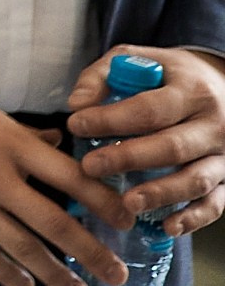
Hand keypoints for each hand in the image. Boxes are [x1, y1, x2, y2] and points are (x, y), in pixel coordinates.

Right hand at [0, 76, 126, 285]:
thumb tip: (59, 144)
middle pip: (54, 222)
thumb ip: (24, 135)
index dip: (102, 201)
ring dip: (57, 273)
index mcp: (8, 143)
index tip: (125, 220)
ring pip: (23, 247)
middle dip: (92, 251)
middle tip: (118, 273)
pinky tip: (26, 284)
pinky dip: (8, 274)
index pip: (70, 177)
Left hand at [68, 45, 224, 233]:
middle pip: (171, 147)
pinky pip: (216, 203)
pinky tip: (167, 226)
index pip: (149, 109)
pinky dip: (193, 218)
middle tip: (90, 167)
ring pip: (195, 179)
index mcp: (191, 91)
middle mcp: (214, 124)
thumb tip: (77, 104)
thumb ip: (103, 76)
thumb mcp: (138, 60)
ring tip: (126, 203)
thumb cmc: (170, 76)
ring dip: (160, 194)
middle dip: (128, 159)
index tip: (76, 125)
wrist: (224, 86)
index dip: (110, 119)